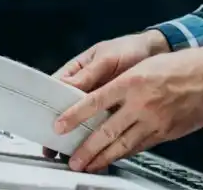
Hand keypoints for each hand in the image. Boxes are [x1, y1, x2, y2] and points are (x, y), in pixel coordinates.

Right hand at [42, 31, 167, 157]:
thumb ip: (87, 74)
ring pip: (83, 121)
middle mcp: (83, 88)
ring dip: (78, 137)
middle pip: (66, 110)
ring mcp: (98, 102)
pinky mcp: (112, 111)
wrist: (156, 54)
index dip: (48, 106)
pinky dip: (99, 137)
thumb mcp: (106, 58)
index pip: (55, 89)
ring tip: (72, 153)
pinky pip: (102, 126)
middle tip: (54, 146)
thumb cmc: (127, 49)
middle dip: (60, 129)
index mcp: (75, 72)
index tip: (46, 123)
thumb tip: (64, 84)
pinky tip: (97, 149)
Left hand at [55, 42, 202, 172]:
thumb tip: (101, 101)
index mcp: (131, 81)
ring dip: (103, 157)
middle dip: (87, 149)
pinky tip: (116, 157)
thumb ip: (122, 84)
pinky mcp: (166, 132)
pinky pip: (141, 146)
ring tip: (90, 165)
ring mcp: (154, 121)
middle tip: (73, 159)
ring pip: (123, 145)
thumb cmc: (180, 66)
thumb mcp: (144, 66)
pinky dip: (126, 153)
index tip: (60, 125)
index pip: (94, 101)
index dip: (74, 115)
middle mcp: (140, 103)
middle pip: (106, 131)